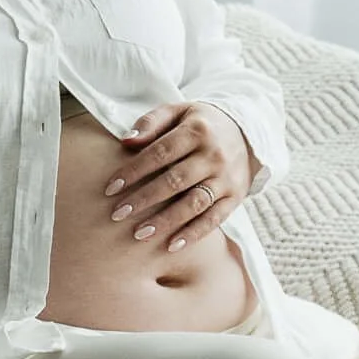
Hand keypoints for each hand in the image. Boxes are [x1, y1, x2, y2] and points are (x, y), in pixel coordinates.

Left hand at [105, 103, 253, 252]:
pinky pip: (214, 219)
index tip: (110, 188)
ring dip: (165, 221)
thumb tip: (125, 141)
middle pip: (175, 181)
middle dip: (144, 199)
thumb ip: (152, 122)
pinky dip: (193, 234)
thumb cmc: (201, 124)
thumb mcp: (178, 112)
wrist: (248, 133)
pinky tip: (171, 246)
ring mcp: (226, 178)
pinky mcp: (236, 197)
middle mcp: (214, 156)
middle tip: (117, 215)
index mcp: (197, 131)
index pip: (160, 153)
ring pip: (193, 203)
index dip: (134, 171)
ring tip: (139, 234)